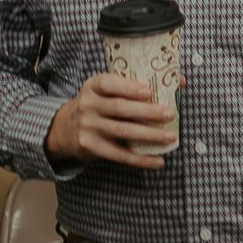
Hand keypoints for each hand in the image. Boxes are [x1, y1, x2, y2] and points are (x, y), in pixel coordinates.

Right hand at [44, 74, 177, 170]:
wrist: (64, 128)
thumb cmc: (97, 105)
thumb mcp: (105, 91)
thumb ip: (134, 85)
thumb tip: (178, 81)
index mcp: (93, 86)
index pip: (109, 83)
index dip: (129, 87)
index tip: (149, 91)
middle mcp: (88, 105)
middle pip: (120, 108)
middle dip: (147, 112)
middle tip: (169, 114)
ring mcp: (88, 127)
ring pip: (122, 131)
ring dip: (149, 135)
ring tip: (170, 136)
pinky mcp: (91, 147)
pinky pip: (119, 155)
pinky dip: (140, 159)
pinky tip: (157, 161)